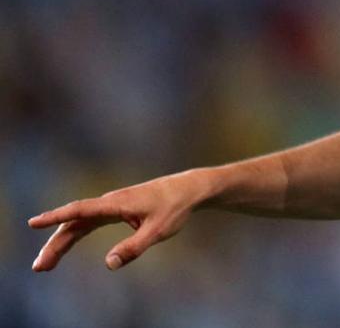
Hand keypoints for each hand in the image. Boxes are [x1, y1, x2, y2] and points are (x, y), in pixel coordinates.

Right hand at [29, 172, 207, 271]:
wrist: (190, 189)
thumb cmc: (175, 207)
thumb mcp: (158, 231)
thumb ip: (134, 247)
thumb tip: (109, 264)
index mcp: (117, 204)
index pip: (80, 210)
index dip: (55, 217)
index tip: (34, 223)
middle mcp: (110, 202)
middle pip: (74, 222)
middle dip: (55, 243)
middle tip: (40, 267)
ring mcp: (111, 206)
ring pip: (79, 223)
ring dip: (61, 242)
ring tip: (46, 264)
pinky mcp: (116, 210)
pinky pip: (88, 223)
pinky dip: (74, 234)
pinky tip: (63, 247)